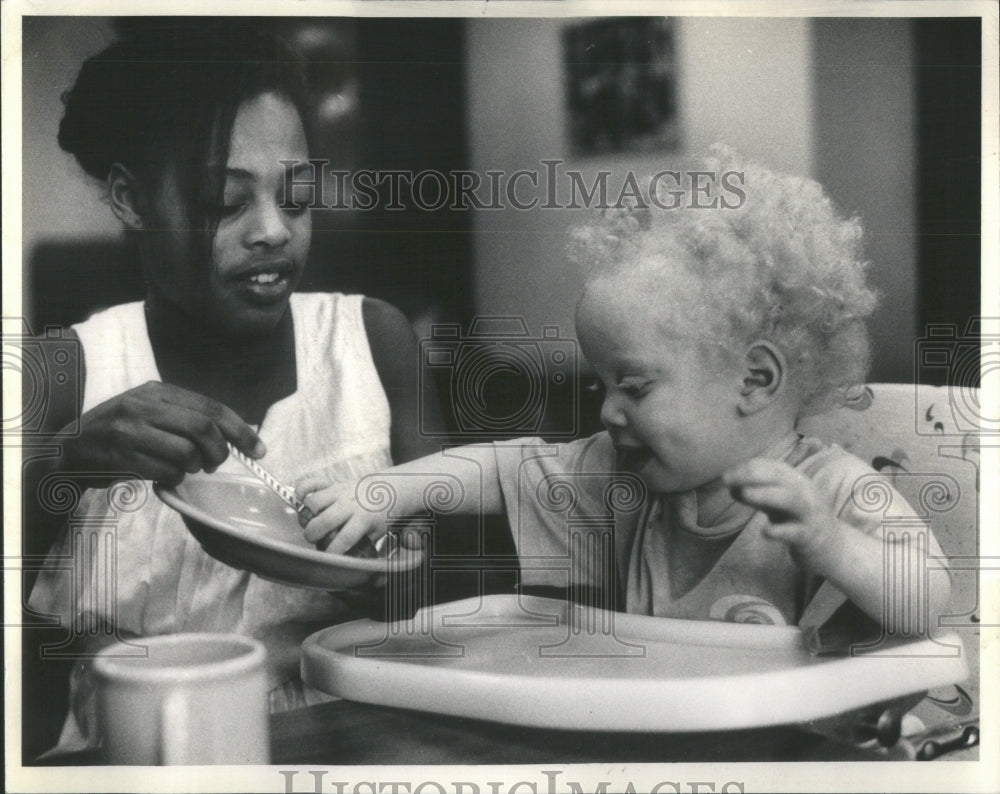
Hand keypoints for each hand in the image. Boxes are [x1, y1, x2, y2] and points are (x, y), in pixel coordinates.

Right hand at [61, 381, 264, 486]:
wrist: (71, 448)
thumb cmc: (122, 432)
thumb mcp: (153, 411)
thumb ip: (188, 417)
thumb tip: (238, 434)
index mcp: (158, 390)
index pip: (211, 408)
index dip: (241, 430)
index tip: (259, 450)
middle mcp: (144, 405)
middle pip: (202, 429)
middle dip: (219, 451)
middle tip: (215, 463)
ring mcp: (129, 430)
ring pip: (185, 452)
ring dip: (194, 467)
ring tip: (186, 467)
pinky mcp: (120, 455)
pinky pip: (165, 472)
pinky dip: (174, 478)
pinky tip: (166, 475)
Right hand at [295, 475, 385, 554]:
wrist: (388, 488)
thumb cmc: (381, 513)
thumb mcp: (378, 532)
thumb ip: (362, 545)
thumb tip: (344, 560)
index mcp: (364, 518)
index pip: (345, 538)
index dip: (332, 550)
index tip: (327, 556)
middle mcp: (349, 504)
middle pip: (324, 521)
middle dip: (312, 534)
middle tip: (314, 538)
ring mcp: (339, 491)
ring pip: (313, 502)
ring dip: (306, 515)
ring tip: (311, 521)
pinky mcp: (332, 483)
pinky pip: (311, 483)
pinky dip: (302, 490)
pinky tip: (302, 500)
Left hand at [722, 458, 835, 565]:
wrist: (832, 547)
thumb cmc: (799, 520)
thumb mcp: (777, 504)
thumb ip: (757, 494)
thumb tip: (731, 487)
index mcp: (796, 481)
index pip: (771, 467)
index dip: (746, 468)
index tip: (726, 476)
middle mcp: (804, 492)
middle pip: (779, 477)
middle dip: (751, 475)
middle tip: (726, 480)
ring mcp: (808, 514)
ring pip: (789, 499)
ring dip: (765, 494)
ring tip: (743, 494)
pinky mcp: (809, 536)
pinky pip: (795, 532)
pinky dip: (780, 531)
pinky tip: (765, 531)